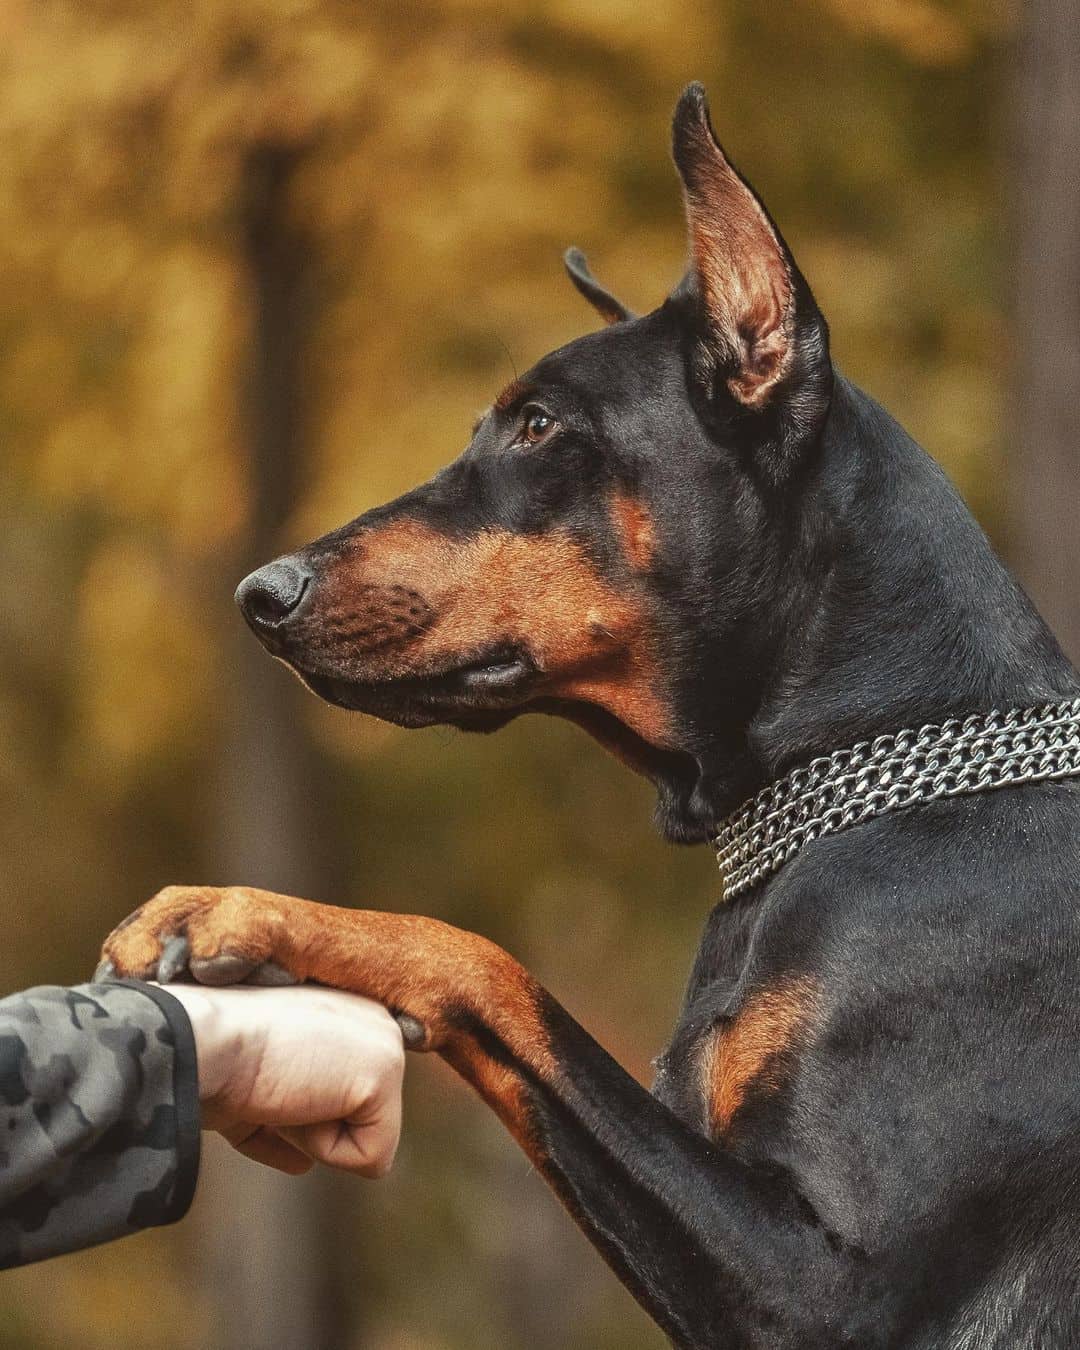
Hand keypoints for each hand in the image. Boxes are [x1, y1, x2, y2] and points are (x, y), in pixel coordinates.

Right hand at [162, 983, 404, 1176]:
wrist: (200, 1039)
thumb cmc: (214, 1058)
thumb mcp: (254, 1084)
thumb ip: (286, 1115)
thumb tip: (304, 1165)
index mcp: (350, 1016)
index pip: (350, 1096)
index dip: (302, 1112)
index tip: (270, 1081)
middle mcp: (377, 1022)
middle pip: (361, 1122)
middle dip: (307, 1126)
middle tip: (272, 1084)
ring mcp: (387, 1045)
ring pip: (366, 1140)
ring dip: (310, 1136)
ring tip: (280, 1087)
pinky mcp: (384, 1075)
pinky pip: (372, 1157)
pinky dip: (323, 1148)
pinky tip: (292, 1098)